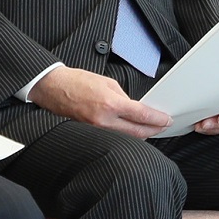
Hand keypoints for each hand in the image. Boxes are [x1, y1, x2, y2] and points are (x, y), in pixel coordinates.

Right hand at [28, 66, 171, 137]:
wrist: (53, 88)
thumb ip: (123, 97)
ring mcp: (97, 128)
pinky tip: (132, 130)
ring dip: (141, 133)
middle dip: (153, 130)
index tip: (165, 119)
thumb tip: (134, 108)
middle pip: (137, 132)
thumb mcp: (107, 82)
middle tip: (162, 126)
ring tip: (151, 128)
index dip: (157, 119)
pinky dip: (126, 134)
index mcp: (111, 103)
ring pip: (126, 136)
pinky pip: (114, 135)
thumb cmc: (76, 81)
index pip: (142, 115)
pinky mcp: (91, 131)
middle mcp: (104, 120)